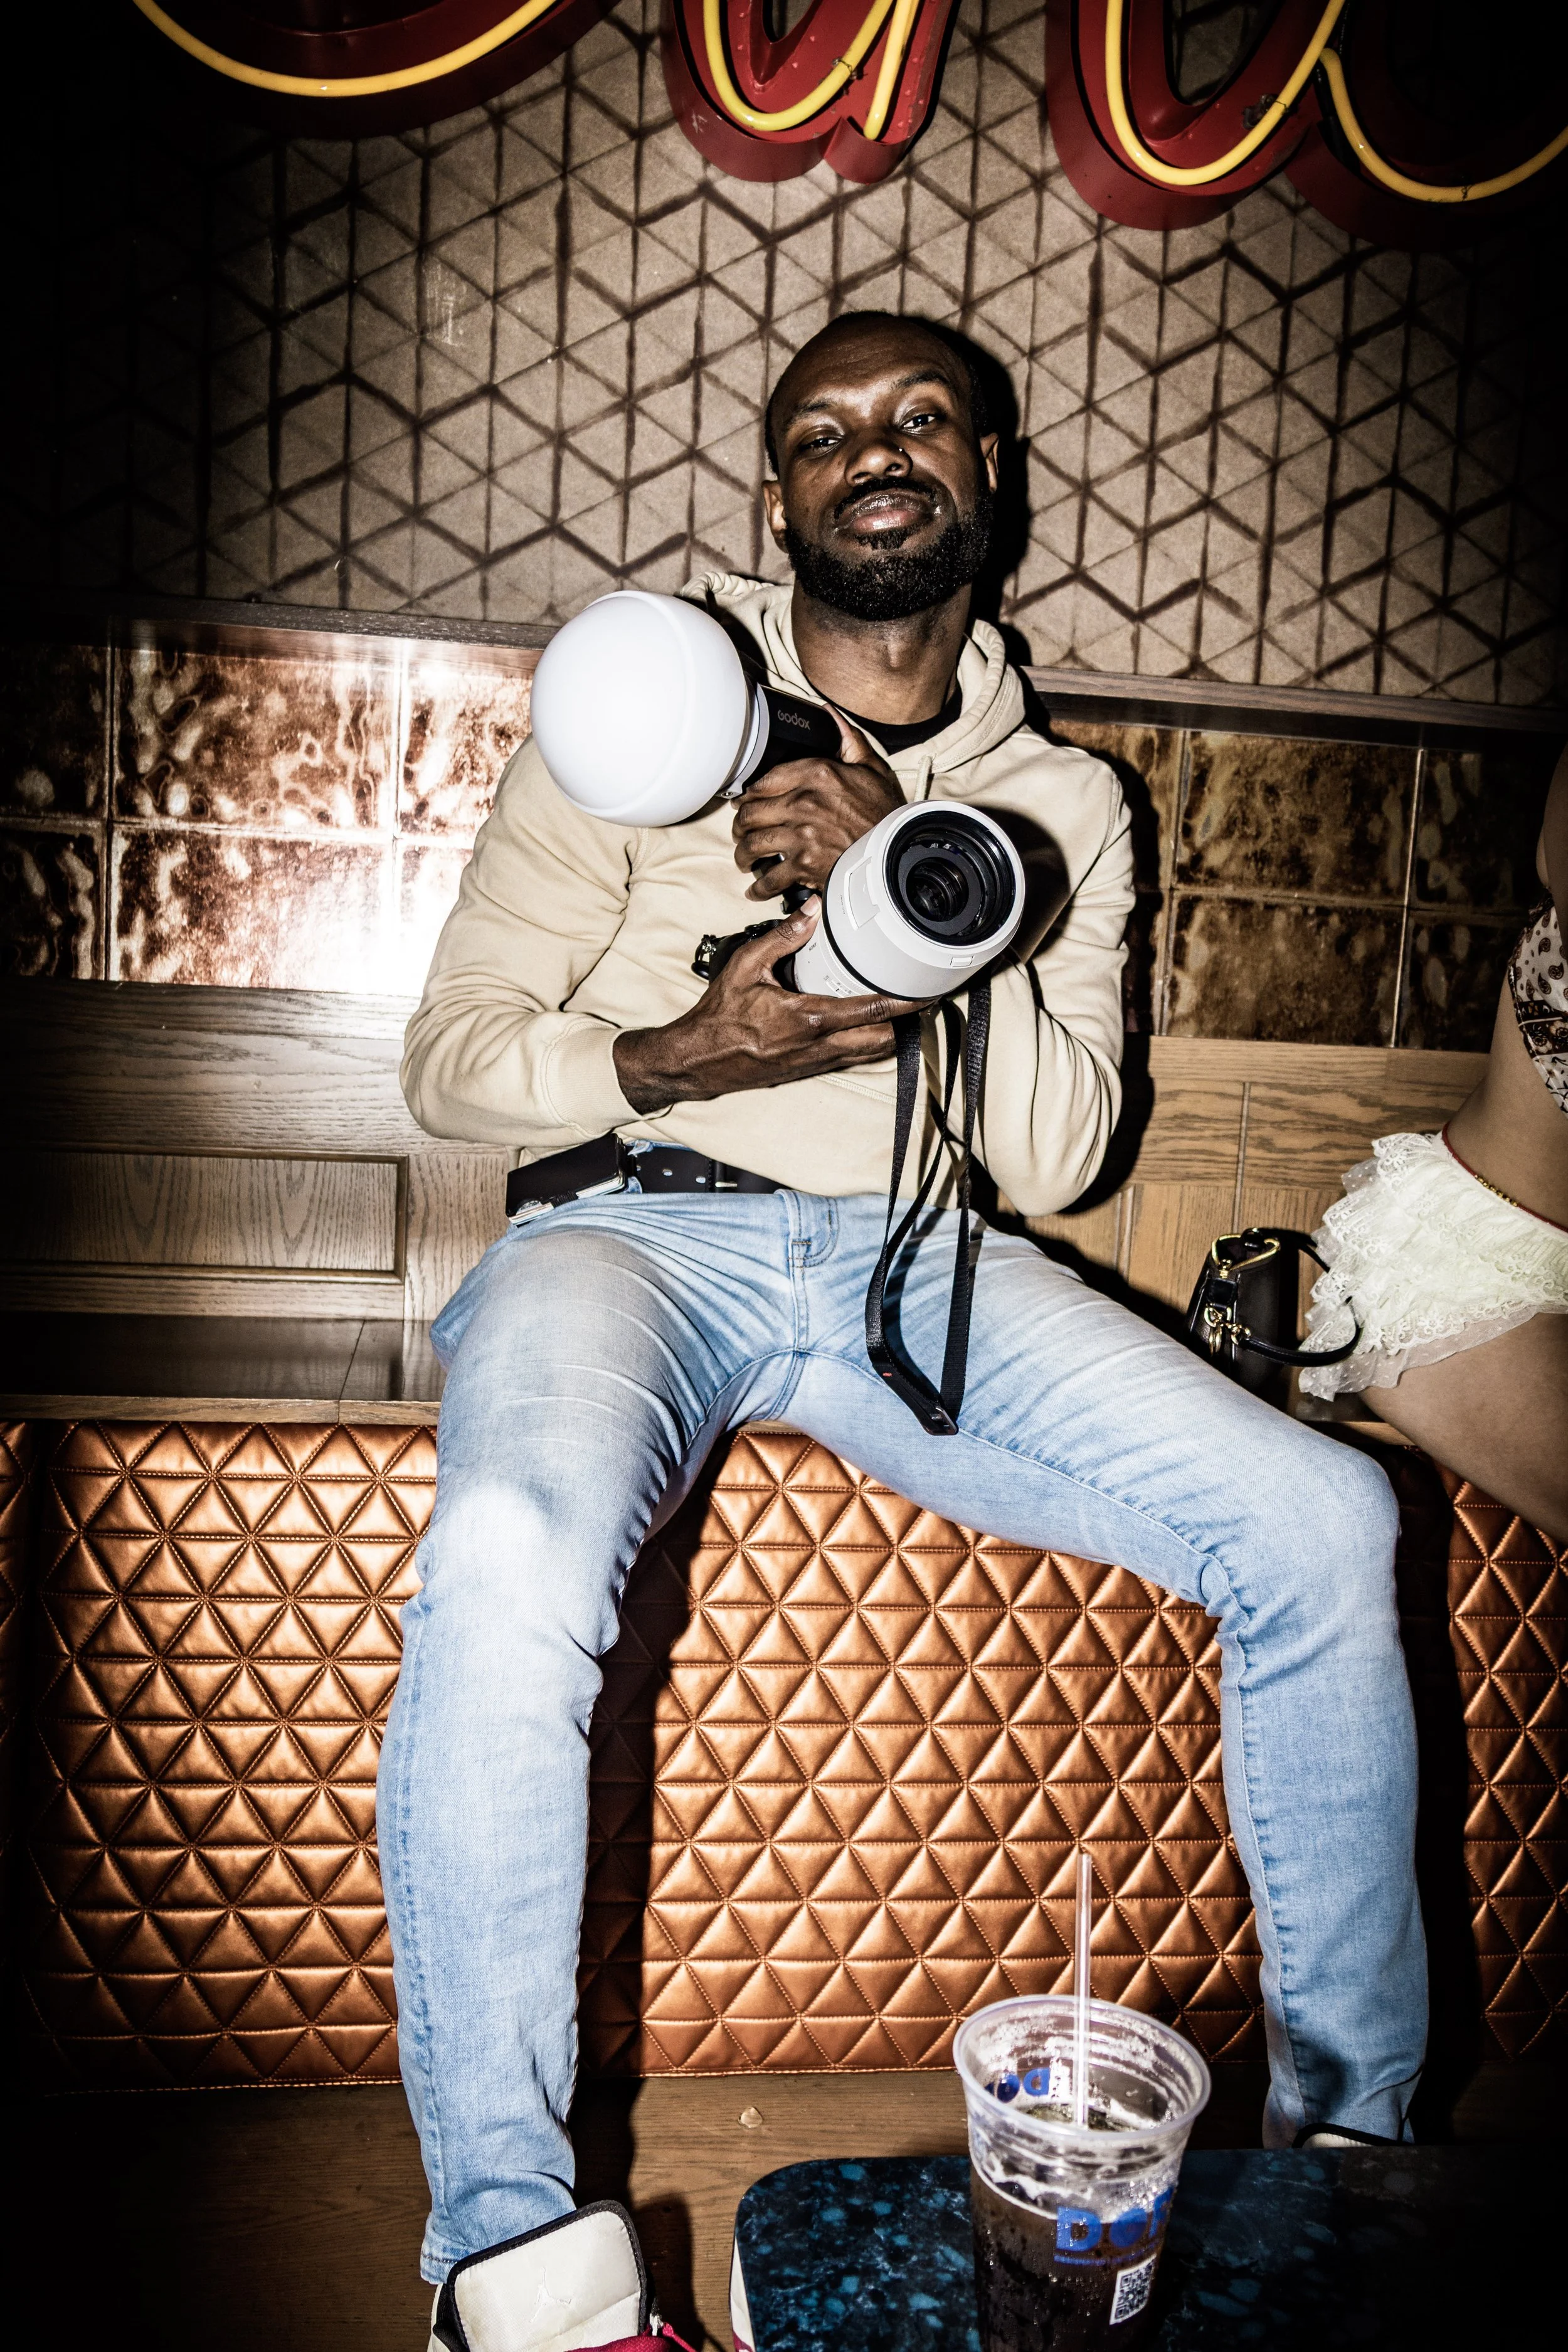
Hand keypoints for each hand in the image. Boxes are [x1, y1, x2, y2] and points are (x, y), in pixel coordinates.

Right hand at [612, 903, 918, 1109]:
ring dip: (887, 1037)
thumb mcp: (744, 967)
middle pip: (881, 1042)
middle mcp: (817, 1046)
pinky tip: (863, 1028)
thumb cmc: (718, 1016)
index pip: (870, 1011)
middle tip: (917, 1002)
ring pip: (868, 1056)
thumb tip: (812, 911)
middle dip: (904, 1024)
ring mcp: (814, 1063)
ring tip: (899, 1014)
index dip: (904, 1004)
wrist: (697, 1060)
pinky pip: (848, 1060)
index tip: (924, 994)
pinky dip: (864, 1046)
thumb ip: (781, 938)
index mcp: (807, 1018)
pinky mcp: (807, 1071)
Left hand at [732, 715, 901, 901]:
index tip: (745, 800)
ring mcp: (801, 836)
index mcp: (817, 774)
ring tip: (745, 858)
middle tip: (742, 830)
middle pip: (751, 813)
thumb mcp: (872, 767)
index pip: (764, 781)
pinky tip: (756, 889)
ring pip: (752, 844)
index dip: (748, 793)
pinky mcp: (804, 865)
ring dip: (743, 854)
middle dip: (741, 824)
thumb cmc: (886, 812)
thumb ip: (847, 739)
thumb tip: (828, 714)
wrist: (898, 850)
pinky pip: (770, 878)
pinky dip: (759, 887)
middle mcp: (803, 803)